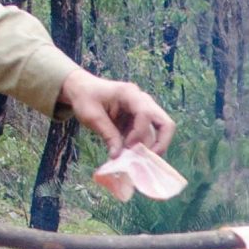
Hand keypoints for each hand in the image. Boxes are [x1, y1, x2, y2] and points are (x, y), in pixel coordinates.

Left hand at [60, 70, 174, 154]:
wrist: (82, 89)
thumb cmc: (85, 98)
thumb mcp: (92, 117)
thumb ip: (107, 135)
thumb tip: (117, 156)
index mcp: (130, 94)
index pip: (146, 114)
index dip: (139, 134)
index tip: (126, 146)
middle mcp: (142, 100)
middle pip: (165, 123)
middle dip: (160, 143)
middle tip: (147, 159)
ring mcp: (143, 109)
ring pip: (160, 131)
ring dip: (149, 146)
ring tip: (134, 159)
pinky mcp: (139, 119)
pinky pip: (149, 134)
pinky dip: (142, 145)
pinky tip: (130, 154)